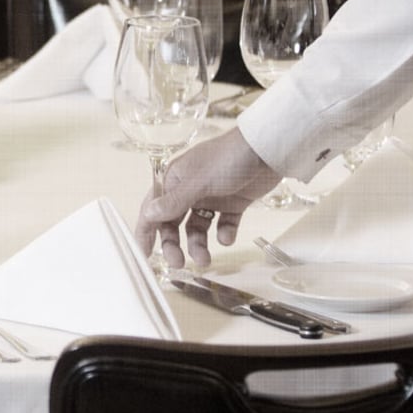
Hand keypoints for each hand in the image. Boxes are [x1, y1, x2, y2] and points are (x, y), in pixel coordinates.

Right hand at [136, 128, 280, 267]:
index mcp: (174, 180)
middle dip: (173, 244)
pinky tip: (227, 236)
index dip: (146, 232)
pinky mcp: (232, 204)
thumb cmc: (228, 158)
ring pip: (197, 228)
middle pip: (173, 224)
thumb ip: (173, 202)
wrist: (268, 149)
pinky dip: (224, 234)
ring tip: (205, 259)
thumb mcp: (197, 182)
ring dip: (198, 245)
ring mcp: (211, 197)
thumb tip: (148, 214)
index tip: (144, 255)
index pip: (153, 209)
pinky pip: (222, 225)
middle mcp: (189, 190)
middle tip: (178, 263)